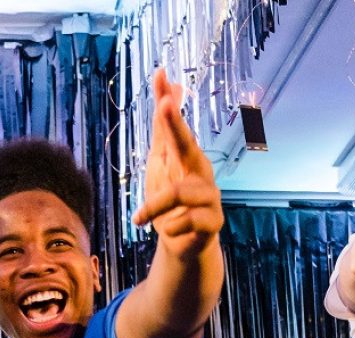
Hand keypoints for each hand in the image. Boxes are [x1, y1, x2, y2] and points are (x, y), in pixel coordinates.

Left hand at [132, 69, 221, 257]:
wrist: (181, 244)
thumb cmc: (170, 202)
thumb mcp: (161, 164)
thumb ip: (163, 129)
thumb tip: (169, 87)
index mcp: (187, 156)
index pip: (175, 124)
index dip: (167, 101)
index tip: (160, 76)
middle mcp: (202, 171)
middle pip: (188, 144)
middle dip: (175, 125)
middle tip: (165, 105)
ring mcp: (210, 196)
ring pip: (179, 192)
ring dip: (154, 206)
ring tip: (140, 217)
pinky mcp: (213, 222)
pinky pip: (188, 220)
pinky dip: (171, 226)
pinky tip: (169, 229)